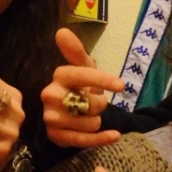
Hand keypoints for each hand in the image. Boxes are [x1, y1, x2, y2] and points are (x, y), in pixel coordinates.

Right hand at [42, 28, 126, 148]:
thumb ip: (76, 51)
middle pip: (91, 103)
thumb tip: (62, 31)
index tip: (121, 85)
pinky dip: (103, 139)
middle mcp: (50, 96)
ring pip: (91, 123)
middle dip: (100, 104)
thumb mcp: (81, 68)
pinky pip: (86, 141)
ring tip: (89, 116)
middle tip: (93, 103)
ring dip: (98, 121)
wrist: (63, 114)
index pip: (82, 75)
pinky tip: (114, 135)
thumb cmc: (77, 87)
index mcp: (59, 76)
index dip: (102, 80)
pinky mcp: (56, 137)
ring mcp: (51, 118)